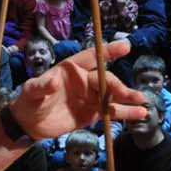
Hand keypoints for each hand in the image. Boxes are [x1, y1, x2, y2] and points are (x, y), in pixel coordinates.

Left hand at [9, 38, 148, 139]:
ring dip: (127, 98)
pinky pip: (112, 111)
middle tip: (130, 94)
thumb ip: (42, 86)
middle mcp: (84, 80)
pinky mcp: (92, 113)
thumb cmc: (29, 101)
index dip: (108, 52)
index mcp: (71, 69)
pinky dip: (126, 112)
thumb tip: (53, 81)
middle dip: (119, 87)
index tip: (125, 47)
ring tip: (142, 101)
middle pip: (106, 80)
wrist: (29, 123)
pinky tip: (140, 113)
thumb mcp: (31, 92)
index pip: (93, 57)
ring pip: (112, 95)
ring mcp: (90, 97)